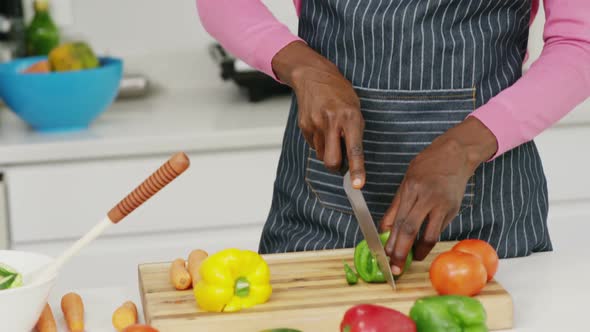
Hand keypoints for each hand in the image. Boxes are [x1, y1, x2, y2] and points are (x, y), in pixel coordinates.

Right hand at [272, 41, 365, 187]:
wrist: (313, 76)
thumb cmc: (339, 93)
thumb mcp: (355, 109)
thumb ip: (354, 132)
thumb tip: (352, 159)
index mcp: (350, 117)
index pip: (354, 149)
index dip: (357, 170)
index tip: (357, 185)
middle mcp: (332, 122)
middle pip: (331, 161)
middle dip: (336, 167)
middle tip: (341, 161)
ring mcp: (315, 125)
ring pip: (321, 155)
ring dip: (327, 152)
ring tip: (331, 134)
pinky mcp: (304, 126)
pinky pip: (313, 145)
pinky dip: (319, 142)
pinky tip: (321, 127)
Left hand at [380, 117, 497, 274]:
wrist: (456, 155)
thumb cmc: (427, 165)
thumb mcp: (406, 181)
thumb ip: (396, 207)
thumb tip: (385, 229)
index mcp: (413, 189)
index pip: (400, 221)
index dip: (393, 242)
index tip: (386, 256)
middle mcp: (428, 198)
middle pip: (412, 231)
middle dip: (402, 252)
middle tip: (396, 268)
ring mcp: (443, 205)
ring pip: (430, 235)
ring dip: (419, 251)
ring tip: (411, 259)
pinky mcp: (453, 210)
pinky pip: (438, 229)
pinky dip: (428, 239)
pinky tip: (421, 245)